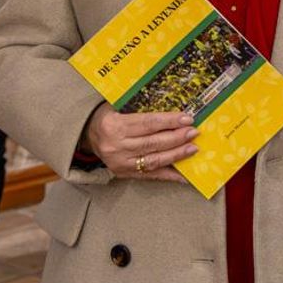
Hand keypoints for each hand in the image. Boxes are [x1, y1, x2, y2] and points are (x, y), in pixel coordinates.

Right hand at [82, 103, 197, 183]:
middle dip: (177, 138)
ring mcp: (120, 163)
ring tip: (192, 149)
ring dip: (176, 155)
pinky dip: (170, 176)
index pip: (148, 123)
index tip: (187, 118)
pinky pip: (151, 175)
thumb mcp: (119, 106)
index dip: (169, 121)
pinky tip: (185, 175)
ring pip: (153, 160)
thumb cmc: (109, 116)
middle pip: (152, 143)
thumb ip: (142, 109)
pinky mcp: (124, 174)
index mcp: (114, 125)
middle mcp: (116, 146)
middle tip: (194, 133)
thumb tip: (173, 109)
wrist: (89, 136)